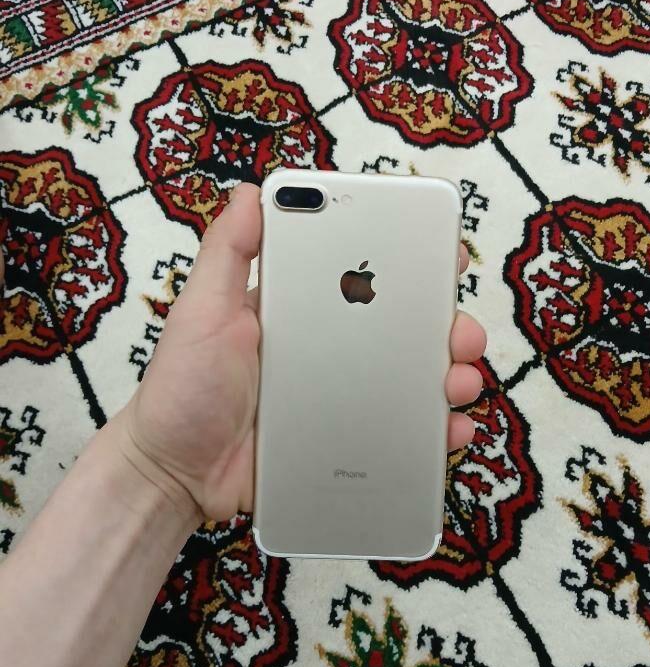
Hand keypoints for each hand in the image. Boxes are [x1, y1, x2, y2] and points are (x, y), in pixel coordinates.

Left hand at [115, 182, 486, 523]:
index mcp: (303, 311)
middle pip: (404, 329)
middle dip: (444, 325)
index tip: (443, 255)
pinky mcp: (347, 443)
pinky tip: (449, 428)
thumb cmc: (182, 388)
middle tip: (458, 332)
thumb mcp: (202, 311)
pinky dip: (435, 431)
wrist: (174, 475)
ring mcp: (344, 398)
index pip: (365, 277)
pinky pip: (402, 433)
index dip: (409, 264)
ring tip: (458, 382)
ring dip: (451, 375)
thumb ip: (228, 253)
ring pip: (413, 380)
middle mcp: (332, 350)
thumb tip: (252, 190)